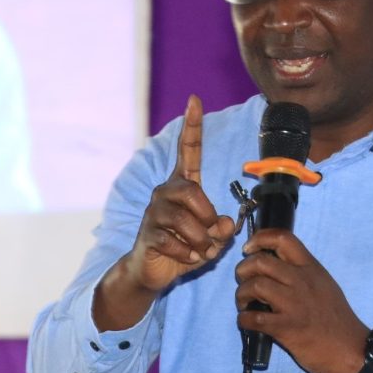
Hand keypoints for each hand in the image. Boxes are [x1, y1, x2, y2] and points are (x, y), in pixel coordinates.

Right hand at [123, 95, 236, 292]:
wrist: (151, 271)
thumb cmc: (185, 248)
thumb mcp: (213, 239)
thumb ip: (223, 229)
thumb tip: (225, 223)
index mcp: (183, 186)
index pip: (188, 151)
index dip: (192, 127)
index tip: (194, 100)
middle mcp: (165, 192)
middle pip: (192, 192)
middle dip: (207, 217)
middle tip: (210, 236)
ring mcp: (154, 212)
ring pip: (185, 220)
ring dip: (200, 241)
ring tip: (199, 250)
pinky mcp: (148, 234)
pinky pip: (175, 242)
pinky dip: (187, 255)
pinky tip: (186, 258)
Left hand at [234, 228, 368, 372]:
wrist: (352, 350)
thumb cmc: (336, 318)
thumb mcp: (324, 284)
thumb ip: (301, 271)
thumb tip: (272, 264)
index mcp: (310, 268)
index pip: (283, 238)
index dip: (259, 238)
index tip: (249, 249)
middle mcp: (302, 281)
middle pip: (260, 261)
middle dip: (243, 270)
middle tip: (244, 282)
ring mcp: (294, 304)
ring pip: (255, 286)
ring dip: (241, 294)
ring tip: (244, 304)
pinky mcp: (287, 328)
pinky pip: (254, 318)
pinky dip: (243, 320)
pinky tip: (247, 323)